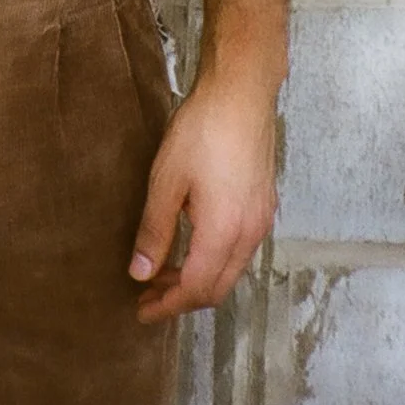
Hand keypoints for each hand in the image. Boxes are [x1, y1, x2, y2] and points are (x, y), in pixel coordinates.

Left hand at [128, 74, 277, 323]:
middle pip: (217, 287)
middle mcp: (250, 234)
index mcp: (224, 234)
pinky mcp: (264, 204)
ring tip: (165, 270)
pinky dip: (215, 259)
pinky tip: (192, 243)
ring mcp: (262, 220)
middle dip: (182, 297)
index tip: (141, 311)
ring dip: (198, 277)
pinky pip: (240, 249)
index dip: (167, 306)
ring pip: (231, 269)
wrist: (242, 93)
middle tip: (148, 294)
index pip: (195, 290)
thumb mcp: (167, 181)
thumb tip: (140, 273)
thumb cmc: (202, 131)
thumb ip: (155, 231)